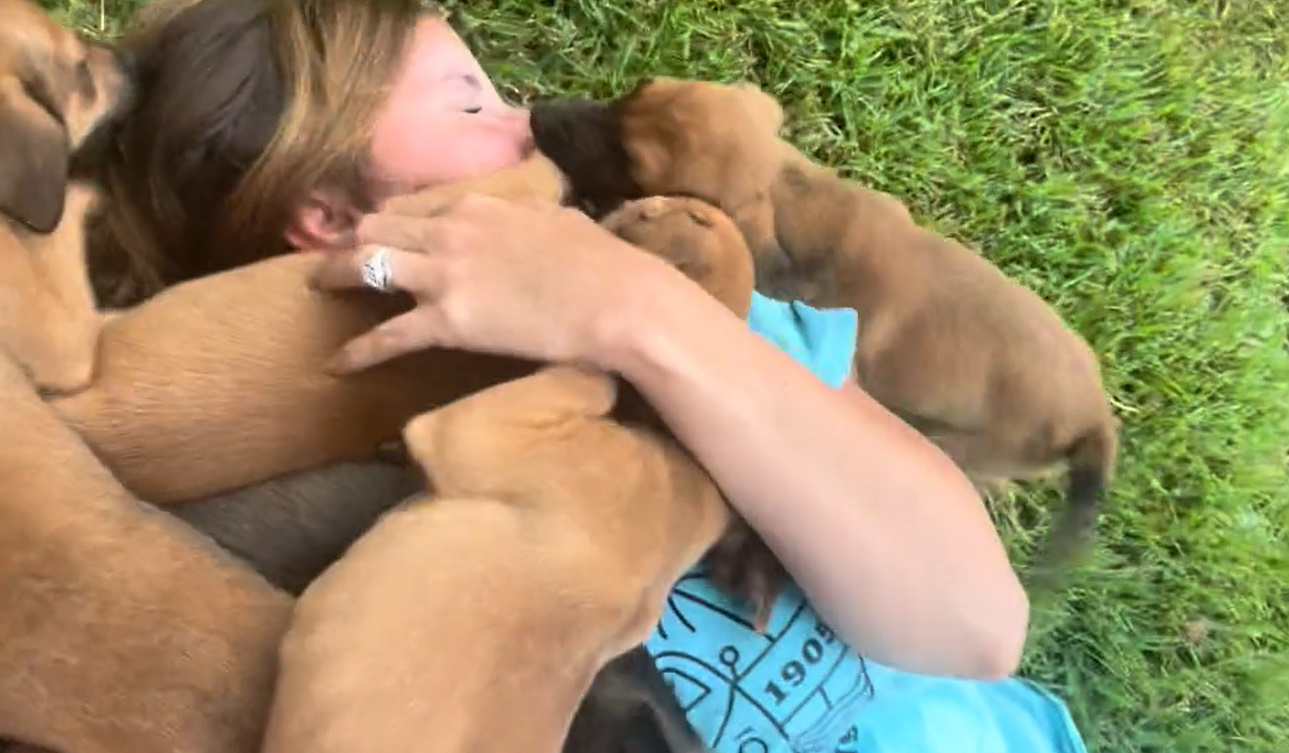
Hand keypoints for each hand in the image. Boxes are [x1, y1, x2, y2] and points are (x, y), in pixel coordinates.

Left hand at [309, 194, 681, 373]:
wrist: (618, 301)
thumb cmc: (602, 262)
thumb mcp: (558, 217)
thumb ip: (525, 213)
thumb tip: (524, 215)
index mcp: (477, 205)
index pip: (411, 207)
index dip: (386, 220)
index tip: (373, 230)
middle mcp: (450, 232)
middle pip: (376, 229)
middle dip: (349, 240)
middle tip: (332, 255)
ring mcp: (445, 276)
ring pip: (365, 266)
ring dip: (333, 275)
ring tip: (315, 287)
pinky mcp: (448, 322)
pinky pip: (386, 336)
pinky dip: (357, 351)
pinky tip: (336, 365)